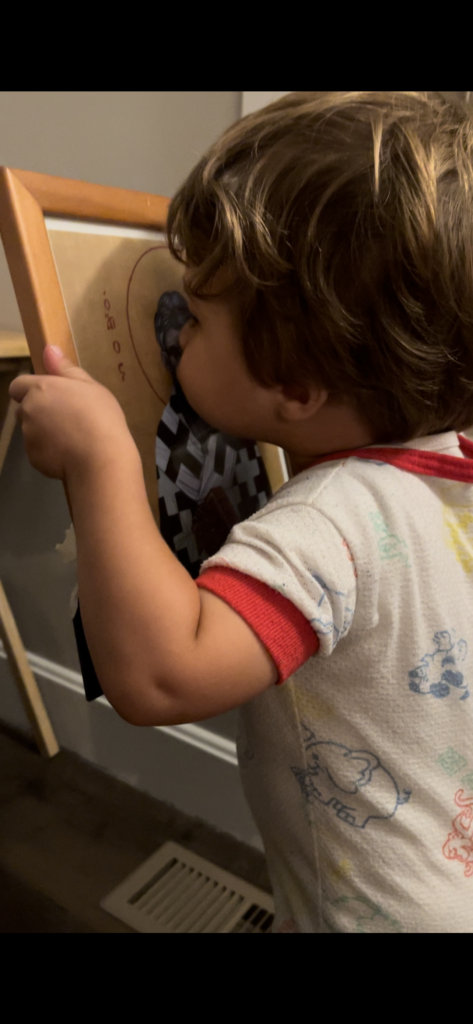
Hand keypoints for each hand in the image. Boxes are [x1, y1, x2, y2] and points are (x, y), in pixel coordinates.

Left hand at [9, 345, 132, 480]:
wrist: (101, 459)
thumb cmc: (100, 417)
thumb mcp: (91, 387)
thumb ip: (66, 368)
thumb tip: (48, 349)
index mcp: (40, 389)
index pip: (18, 385)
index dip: (31, 390)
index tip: (52, 397)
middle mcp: (28, 411)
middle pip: (25, 409)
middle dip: (40, 412)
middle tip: (69, 418)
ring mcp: (28, 437)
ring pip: (32, 431)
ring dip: (45, 432)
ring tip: (73, 438)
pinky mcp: (33, 458)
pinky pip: (38, 451)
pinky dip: (50, 451)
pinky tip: (71, 453)